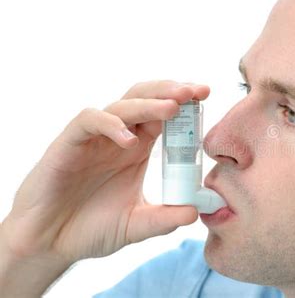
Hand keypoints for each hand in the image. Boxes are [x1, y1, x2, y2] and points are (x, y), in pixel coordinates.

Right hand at [1, 80, 208, 263]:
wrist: (50, 242)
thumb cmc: (91, 229)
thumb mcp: (136, 225)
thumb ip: (164, 219)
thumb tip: (196, 212)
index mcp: (139, 149)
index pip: (165, 117)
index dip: (185, 105)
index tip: (206, 97)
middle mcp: (120, 138)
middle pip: (146, 99)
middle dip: (171, 91)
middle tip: (196, 91)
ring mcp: (95, 139)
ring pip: (122, 105)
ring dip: (149, 103)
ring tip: (173, 108)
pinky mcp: (70, 143)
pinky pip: (89, 121)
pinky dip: (110, 125)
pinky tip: (129, 140)